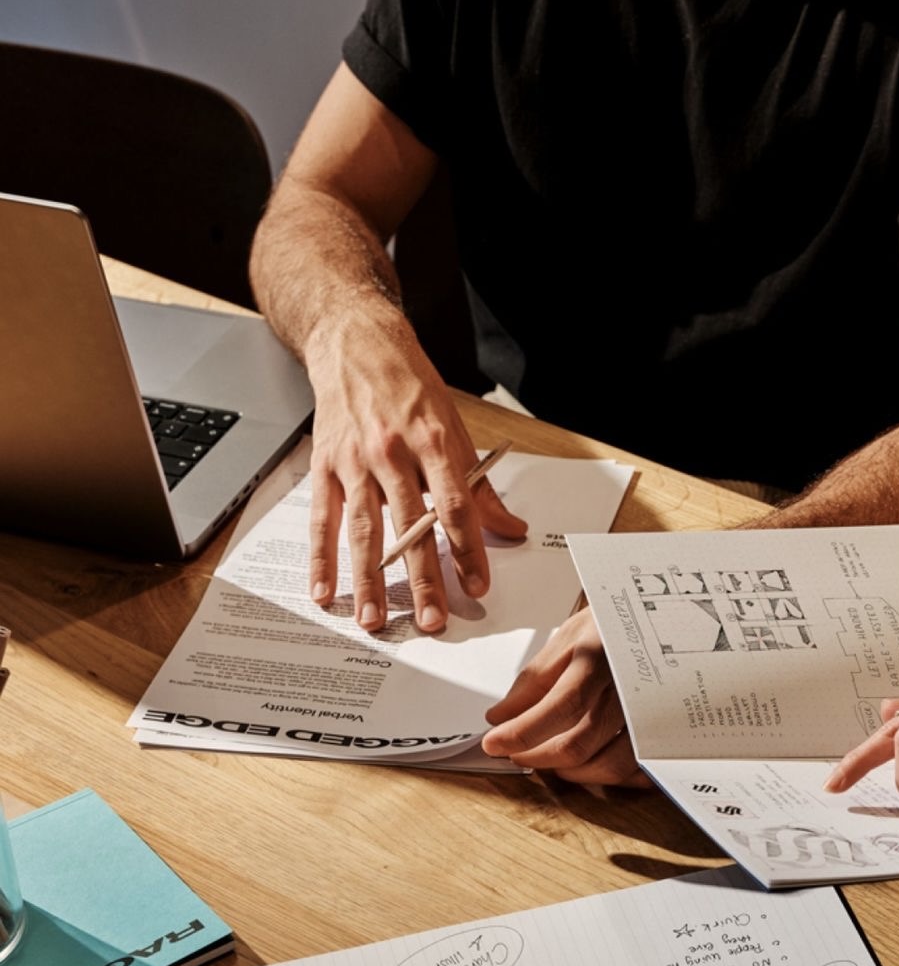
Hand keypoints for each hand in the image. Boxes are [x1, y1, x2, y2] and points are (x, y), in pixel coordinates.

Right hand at [306, 310, 525, 632]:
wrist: (356, 345)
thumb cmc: (409, 388)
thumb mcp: (455, 429)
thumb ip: (479, 487)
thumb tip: (511, 527)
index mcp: (432, 442)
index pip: (455, 506)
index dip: (467, 549)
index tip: (477, 585)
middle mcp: (392, 453)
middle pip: (410, 526)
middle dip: (422, 578)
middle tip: (430, 620)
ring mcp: (354, 461)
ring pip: (363, 529)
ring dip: (369, 579)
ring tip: (375, 619)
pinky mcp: (325, 467)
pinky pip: (322, 519)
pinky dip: (321, 558)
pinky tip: (325, 589)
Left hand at [481, 608, 649, 786]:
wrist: (666, 615)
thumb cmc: (616, 623)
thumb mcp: (571, 635)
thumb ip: (535, 679)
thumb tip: (501, 717)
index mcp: (601, 658)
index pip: (560, 706)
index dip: (523, 732)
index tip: (494, 743)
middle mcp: (630, 688)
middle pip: (580, 743)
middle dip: (538, 757)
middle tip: (516, 752)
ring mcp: (654, 712)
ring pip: (611, 765)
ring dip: (571, 772)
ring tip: (550, 757)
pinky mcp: (668, 730)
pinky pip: (640, 771)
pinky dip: (610, 775)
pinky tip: (591, 761)